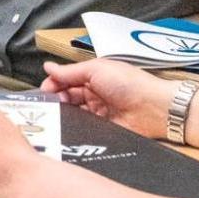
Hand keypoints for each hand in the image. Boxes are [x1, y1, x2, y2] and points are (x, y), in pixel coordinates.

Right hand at [40, 58, 173, 137]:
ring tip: (57, 115)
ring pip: (72, 114)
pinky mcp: (101, 129)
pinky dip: (74, 128)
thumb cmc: (131, 83)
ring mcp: (97, 113)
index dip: (54, 85)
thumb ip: (70, 71)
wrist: (154, 108)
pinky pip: (82, 129)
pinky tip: (67, 126)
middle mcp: (94, 94)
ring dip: (64, 114)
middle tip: (50, 104)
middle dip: (56, 100)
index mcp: (93, 77)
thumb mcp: (96, 69)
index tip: (44, 91)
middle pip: (66, 97)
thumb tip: (49, 67)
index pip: (66, 80)